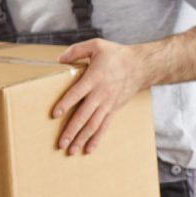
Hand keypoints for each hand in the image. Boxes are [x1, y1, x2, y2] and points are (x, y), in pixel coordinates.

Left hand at [52, 39, 149, 153]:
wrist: (140, 66)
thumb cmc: (116, 55)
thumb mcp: (96, 45)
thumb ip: (76, 50)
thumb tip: (59, 59)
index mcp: (94, 78)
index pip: (77, 93)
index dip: (66, 104)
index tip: (55, 114)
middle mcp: (101, 94)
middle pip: (84, 115)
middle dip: (71, 130)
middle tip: (60, 143)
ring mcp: (108, 104)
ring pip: (93, 125)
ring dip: (81, 138)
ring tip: (71, 151)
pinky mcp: (113, 110)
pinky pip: (104, 127)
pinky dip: (96, 139)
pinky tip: (88, 149)